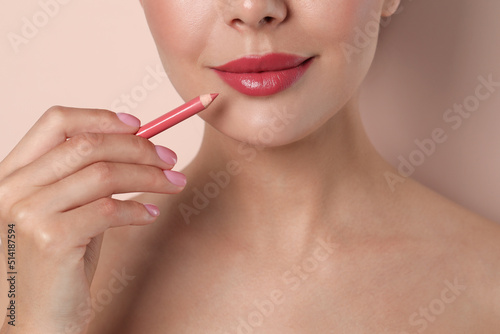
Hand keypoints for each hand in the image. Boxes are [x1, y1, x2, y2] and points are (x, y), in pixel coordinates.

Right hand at [0, 106, 185, 332]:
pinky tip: (152, 213)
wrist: (39, 318)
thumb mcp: (69, 209)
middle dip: (139, 148)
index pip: (56, 122)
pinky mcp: (49, 239)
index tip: (139, 125)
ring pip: (104, 175)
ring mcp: (27, 213)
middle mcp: (13, 187)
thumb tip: (138, 141)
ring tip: (175, 183)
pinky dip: (139, 208)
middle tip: (171, 158)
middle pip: (88, 145)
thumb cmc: (60, 261)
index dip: (102, 118)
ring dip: (150, 176)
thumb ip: (89, 176)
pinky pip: (109, 210)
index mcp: (14, 172)